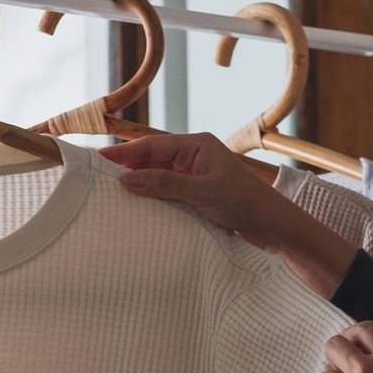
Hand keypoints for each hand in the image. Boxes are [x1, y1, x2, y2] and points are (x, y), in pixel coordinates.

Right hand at [99, 133, 358, 297]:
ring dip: (139, 185)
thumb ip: (165, 183)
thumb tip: (128, 179)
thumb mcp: (203, 192)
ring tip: (110, 193)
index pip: (152, 146)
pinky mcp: (199, 197)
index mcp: (198, 145)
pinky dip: (153, 198)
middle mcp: (195, 158)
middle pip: (152, 159)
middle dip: (127, 167)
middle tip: (96, 177)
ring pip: (159, 177)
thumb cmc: (247, 204)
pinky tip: (137, 207)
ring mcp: (197, 177)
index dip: (124, 153)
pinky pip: (169, 193)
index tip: (98, 159)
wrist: (276, 227)